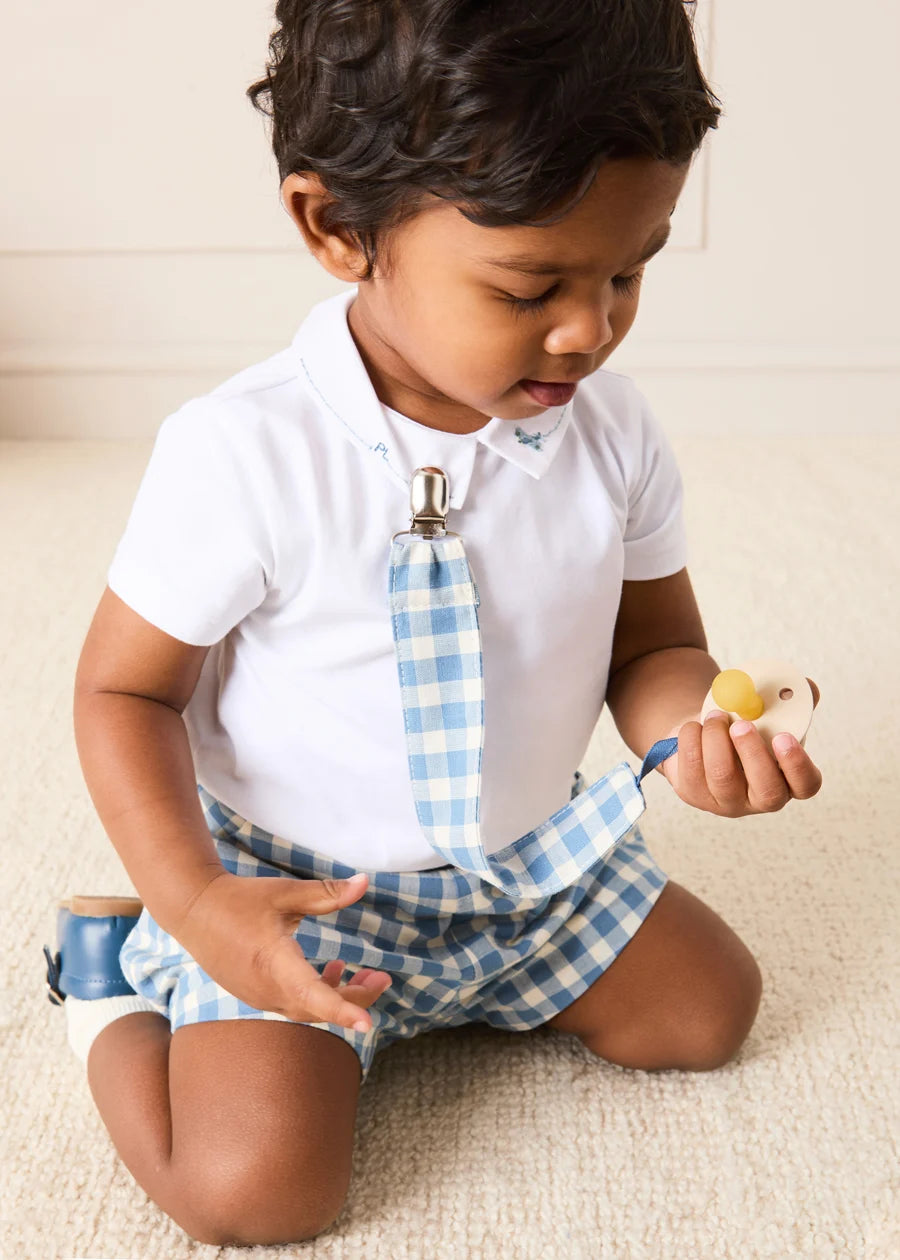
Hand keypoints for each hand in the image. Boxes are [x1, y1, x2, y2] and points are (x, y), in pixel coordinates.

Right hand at [174, 870, 391, 1031]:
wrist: (192, 911)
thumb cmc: (239, 899)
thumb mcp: (285, 893)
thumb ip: (326, 893)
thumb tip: (364, 883)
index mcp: (273, 962)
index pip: (312, 995)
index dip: (342, 1010)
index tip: (368, 1023)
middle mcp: (266, 988)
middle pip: (318, 1008)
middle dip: (355, 998)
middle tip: (383, 978)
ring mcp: (259, 996)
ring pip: (307, 1009)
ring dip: (338, 996)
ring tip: (367, 974)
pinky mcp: (256, 994)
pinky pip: (294, 1004)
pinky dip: (318, 994)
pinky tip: (332, 970)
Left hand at [658, 678, 821, 817]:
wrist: (704, 734)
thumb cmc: (743, 725)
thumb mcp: (767, 712)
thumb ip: (789, 701)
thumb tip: (805, 687)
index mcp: (788, 778)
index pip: (805, 784)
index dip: (797, 764)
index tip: (783, 737)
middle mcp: (760, 798)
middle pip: (767, 791)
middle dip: (753, 753)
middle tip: (742, 725)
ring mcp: (726, 800)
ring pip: (722, 777)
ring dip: (717, 737)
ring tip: (716, 715)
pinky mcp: (695, 794)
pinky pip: (692, 769)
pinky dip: (692, 739)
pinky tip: (695, 726)